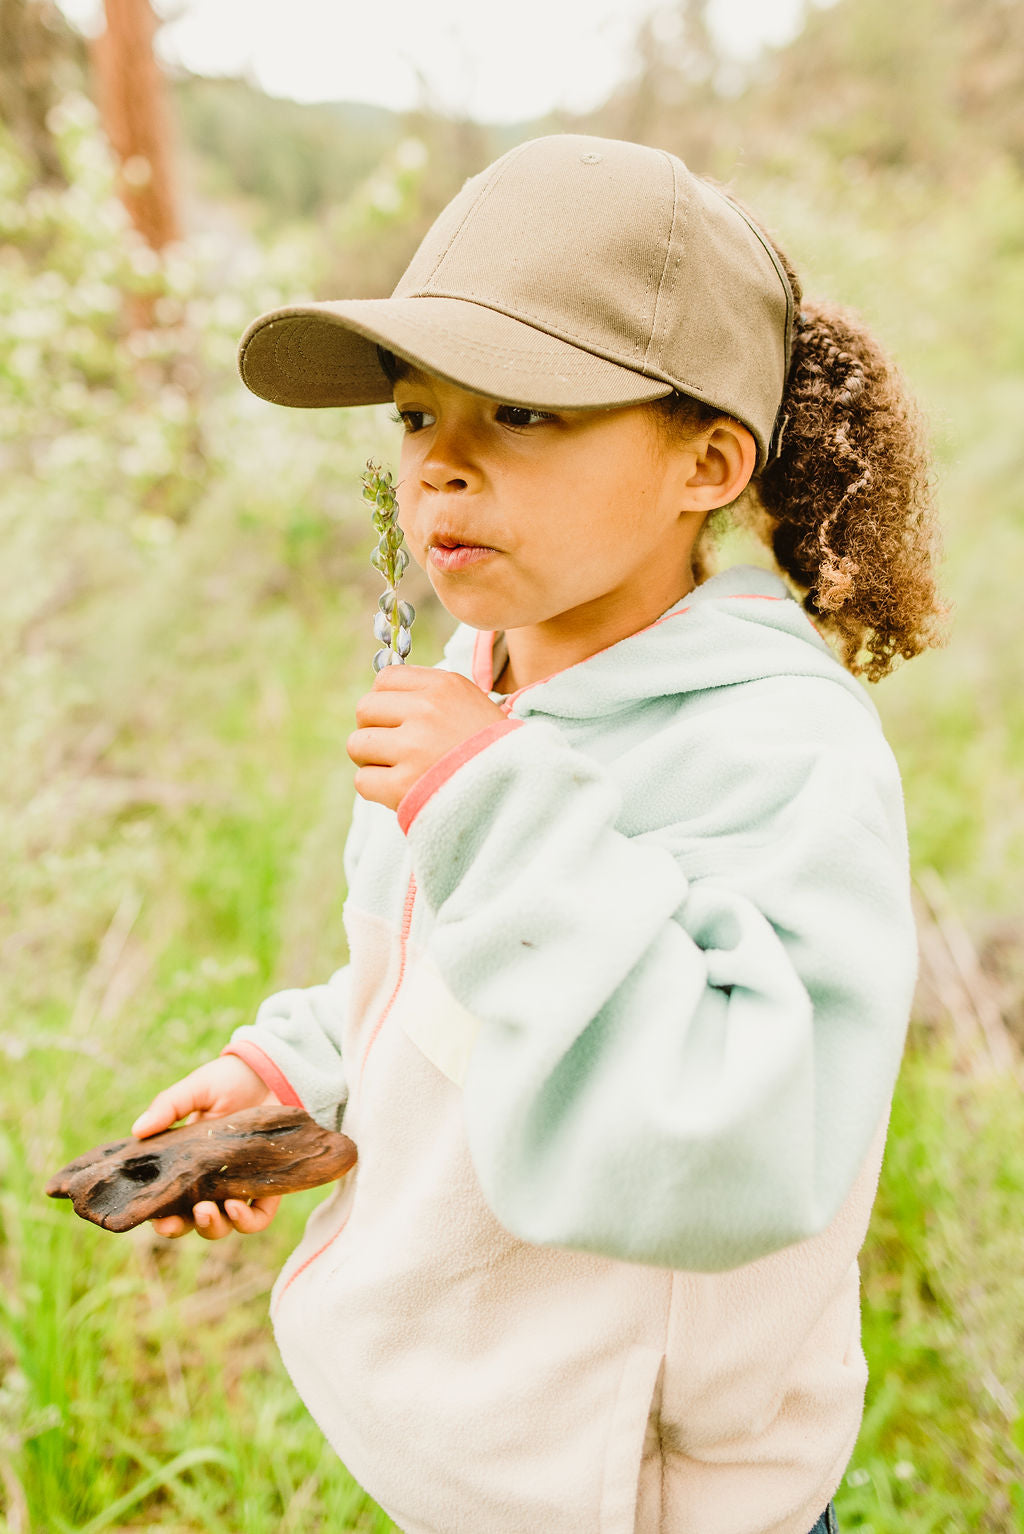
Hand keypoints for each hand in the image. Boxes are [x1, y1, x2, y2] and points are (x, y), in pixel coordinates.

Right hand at [132, 1055, 281, 1240]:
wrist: (274, 1072)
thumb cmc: (230, 1080)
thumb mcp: (196, 1089)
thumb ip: (168, 1107)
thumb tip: (138, 1130)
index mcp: (186, 1163)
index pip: (167, 1200)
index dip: (158, 1216)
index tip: (152, 1218)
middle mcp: (211, 1180)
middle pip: (192, 1220)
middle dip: (180, 1227)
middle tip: (175, 1221)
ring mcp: (239, 1184)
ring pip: (222, 1224)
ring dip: (211, 1226)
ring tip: (206, 1210)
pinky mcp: (268, 1184)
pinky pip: (258, 1218)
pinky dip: (246, 1222)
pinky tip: (236, 1206)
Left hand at [346, 665, 506, 812]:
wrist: (520, 791)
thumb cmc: (492, 750)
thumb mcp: (469, 704)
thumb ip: (428, 695)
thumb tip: (379, 694)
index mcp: (443, 685)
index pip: (385, 678)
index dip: (386, 701)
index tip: (401, 721)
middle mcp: (426, 710)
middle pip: (365, 709)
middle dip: (375, 730)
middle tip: (398, 750)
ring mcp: (413, 748)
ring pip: (357, 745)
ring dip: (372, 760)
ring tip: (400, 770)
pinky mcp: (404, 786)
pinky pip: (363, 780)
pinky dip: (377, 788)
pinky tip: (403, 790)